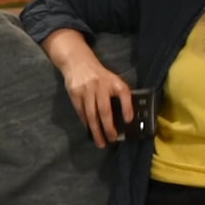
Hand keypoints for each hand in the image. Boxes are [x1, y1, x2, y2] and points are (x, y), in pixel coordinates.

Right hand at [42, 29, 132, 147]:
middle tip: (112, 139)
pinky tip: (90, 130)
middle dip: (109, 127)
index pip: (123, 93)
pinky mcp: (75, 94)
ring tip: (101, 142)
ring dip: (96, 130)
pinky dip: (86, 123)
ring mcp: (86, 90)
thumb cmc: (99, 75)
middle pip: (105, 110)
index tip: (129, 121)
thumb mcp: (112, 80)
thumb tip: (125, 118)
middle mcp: (101, 85)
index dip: (127, 107)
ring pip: (92, 115)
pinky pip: (81, 112)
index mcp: (114, 81)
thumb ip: (118, 95)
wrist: (77, 62)